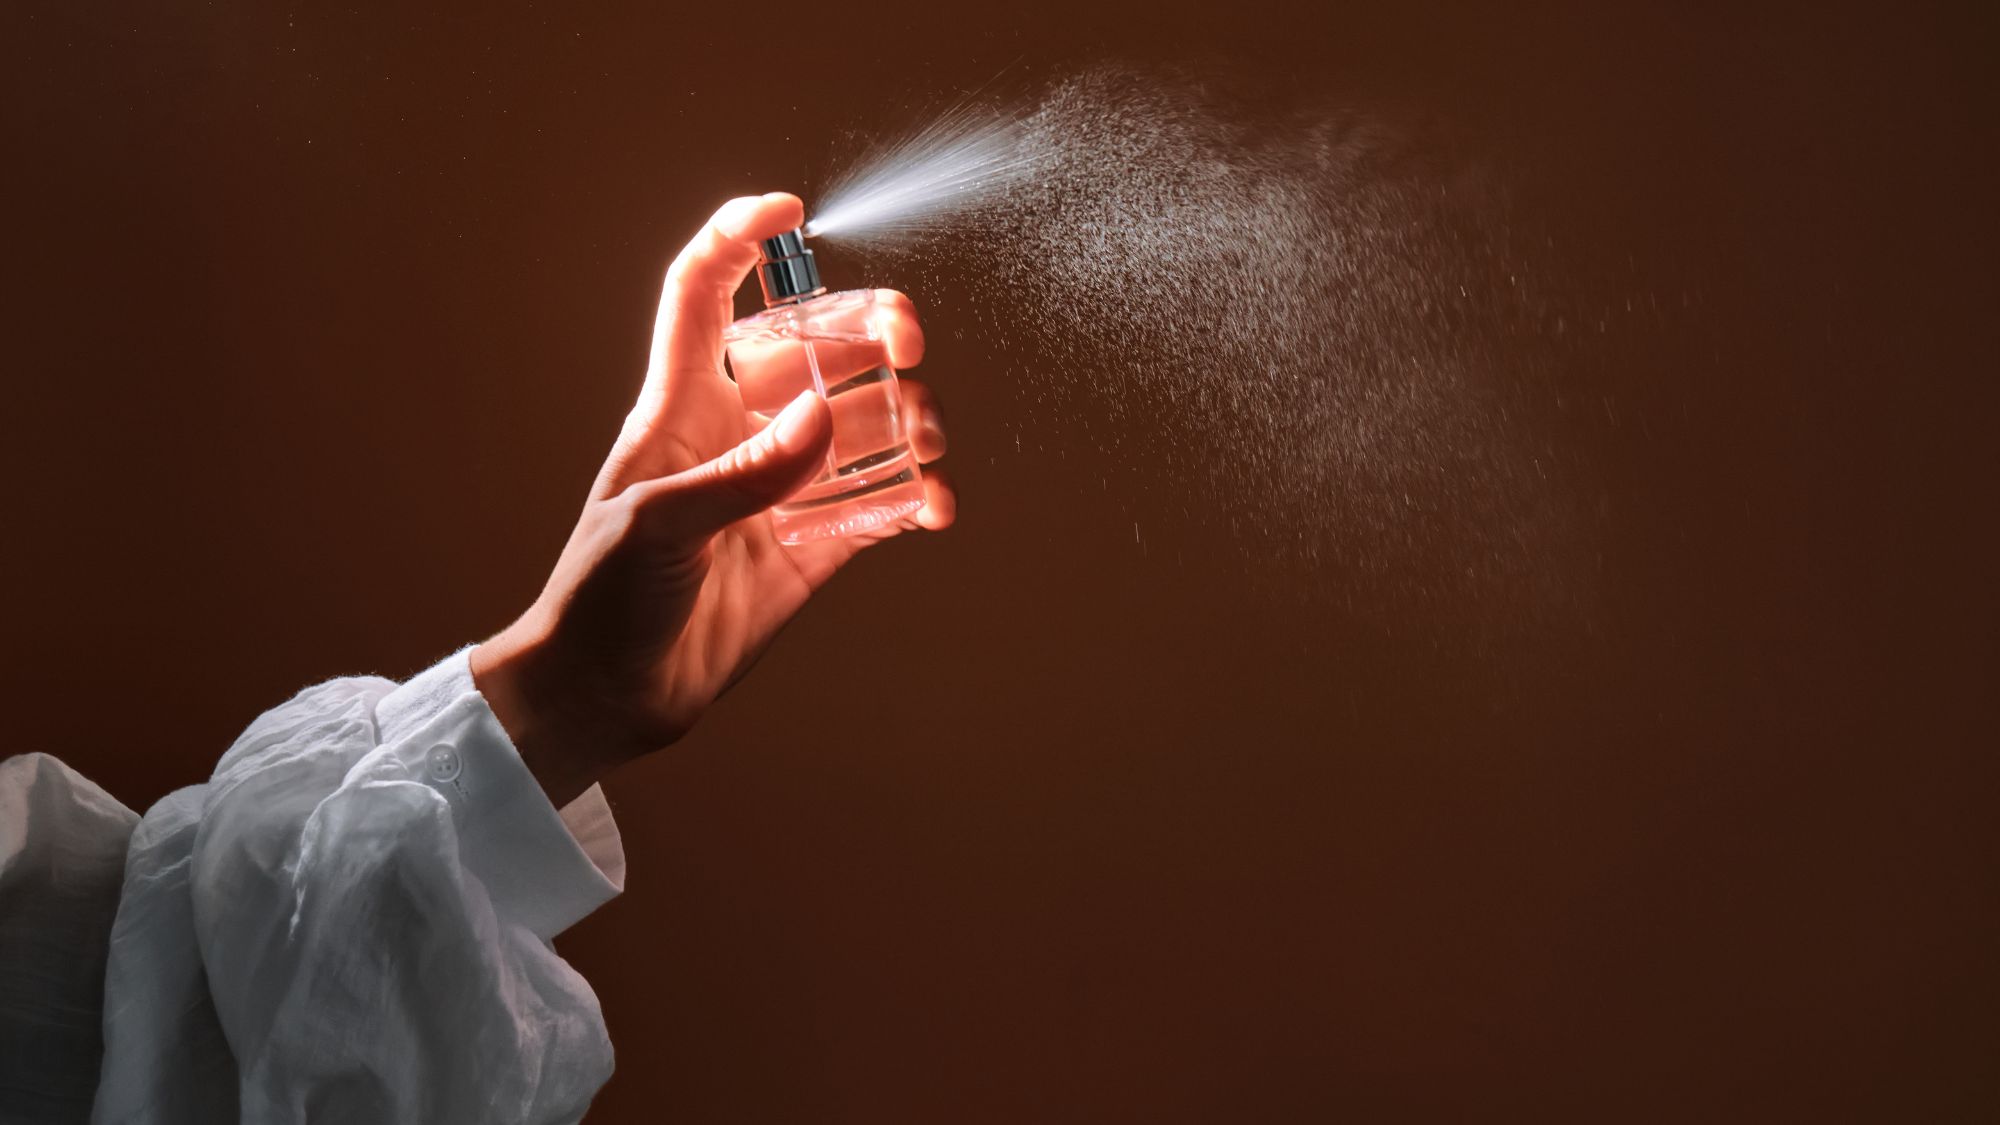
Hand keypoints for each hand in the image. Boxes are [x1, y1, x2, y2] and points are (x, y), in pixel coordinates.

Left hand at [470, 193, 953, 805]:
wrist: (608, 697)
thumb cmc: (601, 598)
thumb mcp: (660, 522)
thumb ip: (747, 471)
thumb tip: (828, 416)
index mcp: (679, 406)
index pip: (702, 292)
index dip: (738, 238)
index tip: (790, 209)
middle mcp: (735, 436)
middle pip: (812, 351)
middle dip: (863, 333)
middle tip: (905, 341)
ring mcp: (777, 493)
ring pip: (858, 427)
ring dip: (900, 418)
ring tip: (923, 438)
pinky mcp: (809, 551)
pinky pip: (876, 509)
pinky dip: (912, 500)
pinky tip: (933, 506)